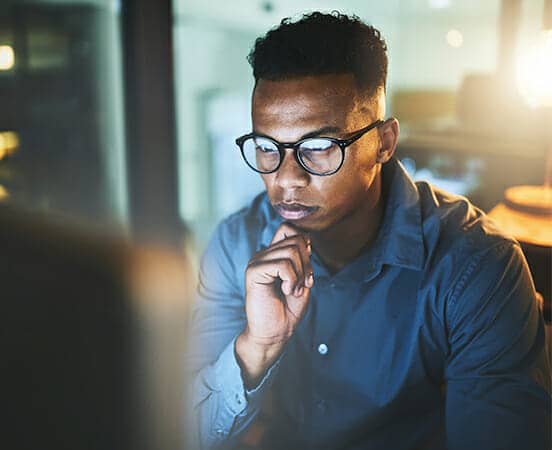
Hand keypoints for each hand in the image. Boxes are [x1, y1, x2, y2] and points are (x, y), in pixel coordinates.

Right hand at [236, 222, 313, 386]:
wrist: (274, 333)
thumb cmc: (288, 310)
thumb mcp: (302, 279)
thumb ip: (302, 258)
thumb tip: (305, 239)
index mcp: (273, 254)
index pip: (289, 228)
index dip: (304, 243)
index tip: (306, 268)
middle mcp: (263, 254)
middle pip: (295, 238)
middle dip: (307, 262)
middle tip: (304, 284)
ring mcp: (257, 261)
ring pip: (291, 251)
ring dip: (300, 273)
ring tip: (293, 290)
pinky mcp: (253, 272)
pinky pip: (283, 265)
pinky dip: (292, 279)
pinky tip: (286, 290)